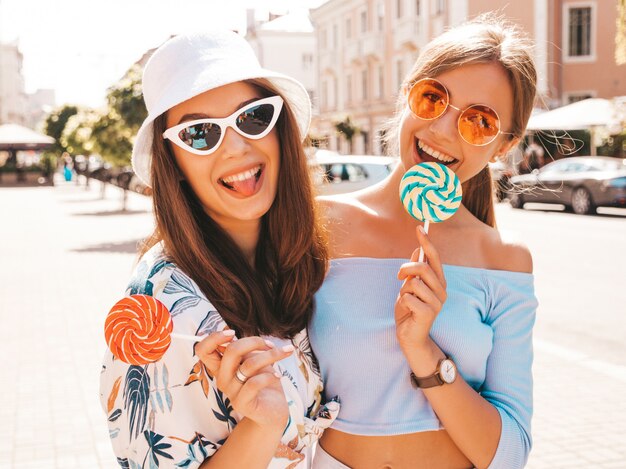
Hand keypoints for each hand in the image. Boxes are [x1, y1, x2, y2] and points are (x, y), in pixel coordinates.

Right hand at [195, 333, 293, 429]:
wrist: (273, 410)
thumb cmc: (263, 381)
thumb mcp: (253, 360)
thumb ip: (243, 349)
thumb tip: (234, 335)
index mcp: (221, 366)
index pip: (203, 350)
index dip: (214, 337)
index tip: (233, 333)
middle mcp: (222, 379)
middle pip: (231, 351)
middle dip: (254, 341)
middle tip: (269, 344)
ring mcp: (231, 392)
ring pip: (249, 365)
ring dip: (271, 355)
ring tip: (284, 354)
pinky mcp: (242, 404)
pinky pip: (255, 383)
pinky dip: (270, 375)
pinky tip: (278, 375)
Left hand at [395, 226, 446, 352]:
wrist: (410, 336)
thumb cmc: (409, 310)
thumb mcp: (409, 287)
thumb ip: (415, 271)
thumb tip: (418, 251)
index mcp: (438, 281)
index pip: (434, 258)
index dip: (427, 242)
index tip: (419, 227)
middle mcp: (442, 290)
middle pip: (423, 268)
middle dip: (406, 269)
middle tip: (399, 277)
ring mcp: (437, 302)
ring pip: (414, 283)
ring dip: (404, 290)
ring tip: (406, 300)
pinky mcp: (429, 313)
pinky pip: (409, 298)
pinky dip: (403, 302)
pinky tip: (407, 310)